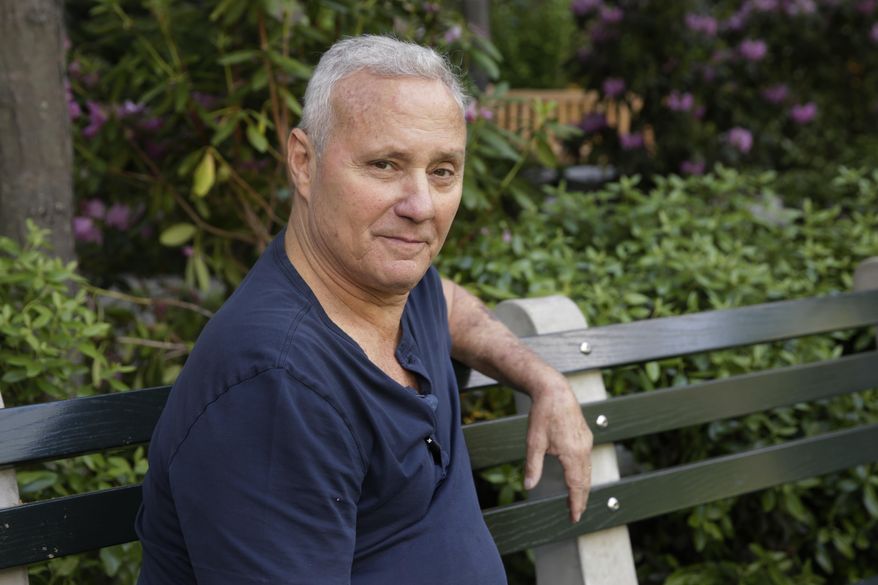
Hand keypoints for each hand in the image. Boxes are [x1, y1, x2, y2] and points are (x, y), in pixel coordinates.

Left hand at [523, 376, 593, 522]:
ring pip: (588, 471)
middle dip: (581, 499)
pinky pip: (587, 460)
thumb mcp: (533, 442)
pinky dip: (584, 473)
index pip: (576, 486)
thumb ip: (533, 466)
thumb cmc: (542, 415)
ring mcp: (586, 442)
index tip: (574, 517)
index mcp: (572, 454)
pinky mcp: (585, 435)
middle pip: (585, 481)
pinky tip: (577, 476)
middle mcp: (583, 449)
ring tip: (575, 499)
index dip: (576, 504)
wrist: (554, 390)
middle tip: (575, 514)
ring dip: (582, 487)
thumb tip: (528, 486)